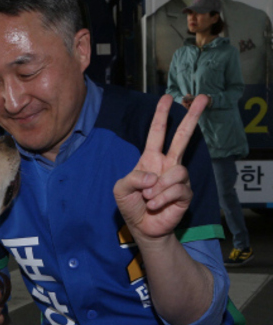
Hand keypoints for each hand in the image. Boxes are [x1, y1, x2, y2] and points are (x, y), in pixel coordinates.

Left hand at [113, 94, 206, 241]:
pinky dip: (162, 198)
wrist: (142, 227)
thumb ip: (132, 178)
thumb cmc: (131, 205)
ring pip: (178, 171)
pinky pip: (178, 190)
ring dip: (159, 187)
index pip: (157, 132)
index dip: (161, 115)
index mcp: (150, 159)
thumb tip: (153, 176)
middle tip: (203, 97)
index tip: (167, 97)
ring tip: (148, 198)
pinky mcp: (185, 194)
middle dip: (192, 117)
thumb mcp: (121, 189)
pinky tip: (155, 205)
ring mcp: (178, 179)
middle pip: (183, 137)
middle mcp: (167, 164)